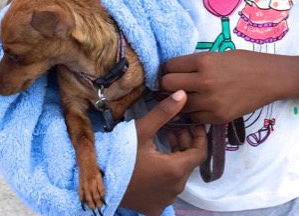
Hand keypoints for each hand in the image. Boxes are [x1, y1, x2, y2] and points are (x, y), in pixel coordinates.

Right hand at [120, 90, 206, 215]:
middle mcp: (175, 189)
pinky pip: (168, 188)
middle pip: (189, 163)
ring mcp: (165, 200)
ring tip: (165, 138)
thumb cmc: (121, 154)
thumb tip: (183, 94)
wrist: (98, 181)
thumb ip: (165, 112)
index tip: (194, 123)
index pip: (201, 153)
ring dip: (176, 157)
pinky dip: (167, 172)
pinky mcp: (154, 207)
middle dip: (185, 143)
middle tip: (175, 127)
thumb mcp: (142, 129)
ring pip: (179, 175)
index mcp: (175, 170)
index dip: (200, 136)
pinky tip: (156, 159)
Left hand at [160, 51, 281, 124]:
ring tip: (191, 95)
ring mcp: (211, 102)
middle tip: (175, 84)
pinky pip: (195, 117)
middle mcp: (204, 82)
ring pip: (179, 104)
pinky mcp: (218, 117)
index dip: (168, 68)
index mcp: (203, 61)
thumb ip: (196, 64)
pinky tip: (204, 105)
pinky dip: (196, 112)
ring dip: (182, 100)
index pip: (169, 66)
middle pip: (168, 85)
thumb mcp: (217, 55)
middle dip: (168, 84)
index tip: (171, 71)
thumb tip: (174, 72)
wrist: (270, 78)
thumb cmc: (244, 62)